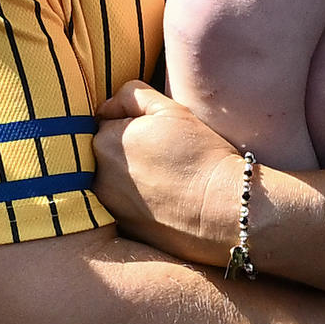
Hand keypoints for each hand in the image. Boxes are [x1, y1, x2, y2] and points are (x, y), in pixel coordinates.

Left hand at [90, 80, 283, 268]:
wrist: (225, 211)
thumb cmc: (202, 156)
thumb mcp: (171, 110)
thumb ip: (131, 96)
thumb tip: (106, 107)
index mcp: (106, 140)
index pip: (106, 121)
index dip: (132, 124)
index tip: (158, 135)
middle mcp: (98, 174)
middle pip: (104, 151)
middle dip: (125, 150)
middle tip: (162, 157)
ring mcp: (108, 204)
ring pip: (110, 178)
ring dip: (126, 175)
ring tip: (163, 178)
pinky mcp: (122, 227)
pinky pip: (121, 205)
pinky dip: (134, 200)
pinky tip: (161, 200)